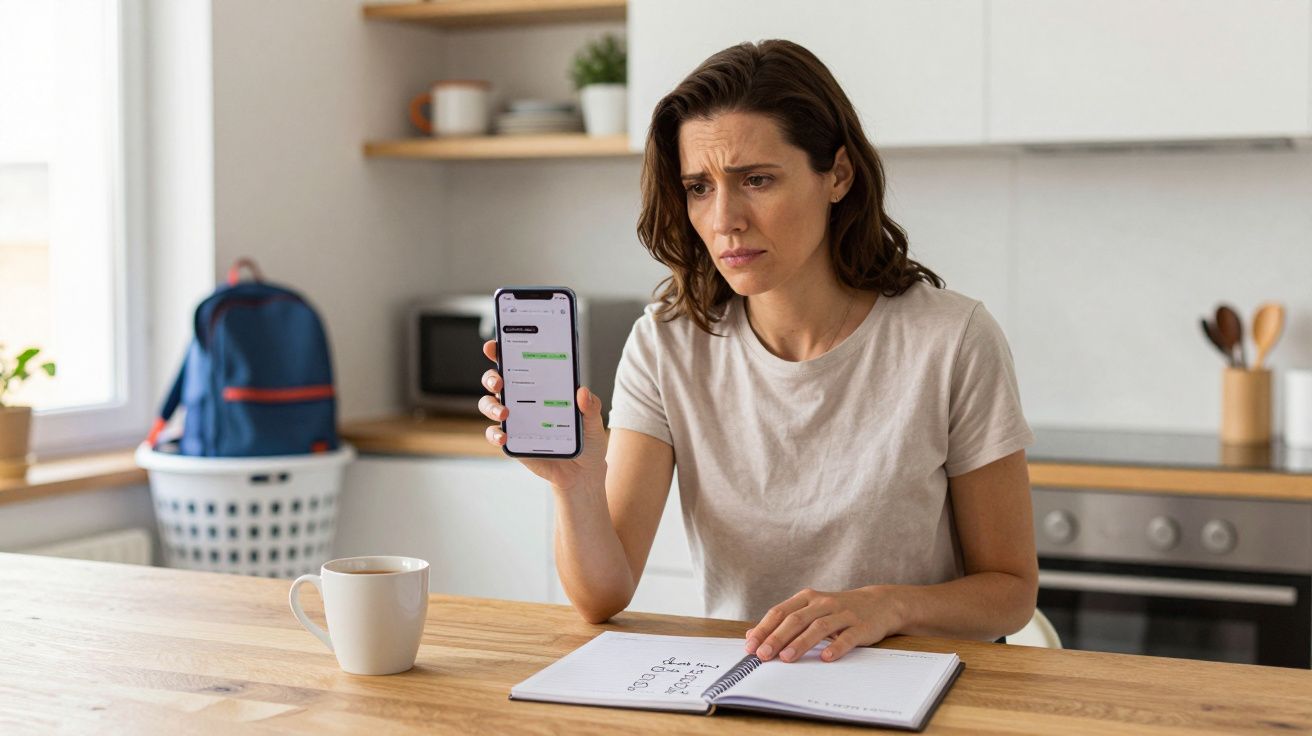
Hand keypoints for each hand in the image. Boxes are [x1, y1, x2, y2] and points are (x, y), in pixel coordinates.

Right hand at [478, 340, 608, 491]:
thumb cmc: (586, 441)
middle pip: (496, 381)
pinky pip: (494, 434)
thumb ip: (590, 407)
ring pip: (489, 404)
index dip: (502, 352)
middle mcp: (523, 400)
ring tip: (504, 413)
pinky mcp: (512, 441)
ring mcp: (514, 420)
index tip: (495, 345)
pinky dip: (495, 434)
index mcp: (541, 387)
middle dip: (491, 377)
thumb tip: (583, 392)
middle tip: (500, 382)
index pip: (518, 364)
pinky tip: (504, 436)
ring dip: (490, 405)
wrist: (582, 474)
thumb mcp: (593, 422)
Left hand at [744, 587, 902, 662]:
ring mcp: (843, 613)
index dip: (764, 629)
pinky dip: (836, 647)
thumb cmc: (838, 610)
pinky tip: (825, 658)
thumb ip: (784, 622)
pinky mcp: (861, 626)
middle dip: (777, 637)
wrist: (880, 604)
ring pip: (819, 627)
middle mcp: (823, 603)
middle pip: (796, 619)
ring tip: (787, 658)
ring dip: (801, 643)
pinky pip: (847, 637)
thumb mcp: (811, 611)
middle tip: (764, 655)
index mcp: (807, 598)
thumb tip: (753, 635)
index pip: (780, 612)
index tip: (751, 646)